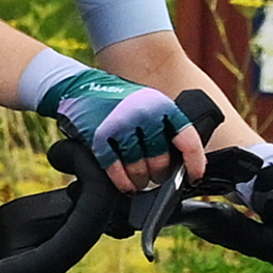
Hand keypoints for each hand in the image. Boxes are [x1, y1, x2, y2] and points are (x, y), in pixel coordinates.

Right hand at [40, 68, 204, 191]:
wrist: (78, 86)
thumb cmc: (116, 100)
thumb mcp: (146, 105)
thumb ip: (164, 128)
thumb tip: (180, 162)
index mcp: (161, 105)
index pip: (188, 141)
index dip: (194, 165)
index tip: (193, 179)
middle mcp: (143, 114)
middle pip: (161, 160)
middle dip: (160, 176)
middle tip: (156, 178)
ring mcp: (120, 125)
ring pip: (139, 168)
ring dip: (141, 182)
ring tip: (140, 183)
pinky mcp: (98, 137)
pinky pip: (116, 169)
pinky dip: (122, 182)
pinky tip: (125, 186)